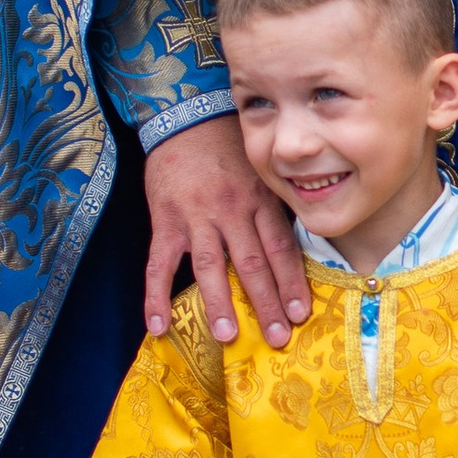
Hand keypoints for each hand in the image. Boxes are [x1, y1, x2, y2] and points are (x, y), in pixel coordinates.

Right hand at [143, 114, 311, 345]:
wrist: (187, 119)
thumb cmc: (230, 149)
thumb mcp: (262, 172)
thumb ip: (275, 209)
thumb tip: (298, 252)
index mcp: (259, 200)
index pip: (280, 248)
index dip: (291, 282)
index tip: (301, 313)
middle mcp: (231, 210)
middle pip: (251, 263)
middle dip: (266, 303)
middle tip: (277, 338)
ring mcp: (195, 217)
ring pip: (209, 267)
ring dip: (219, 303)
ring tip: (228, 336)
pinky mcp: (164, 221)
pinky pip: (159, 265)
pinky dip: (156, 297)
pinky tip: (158, 327)